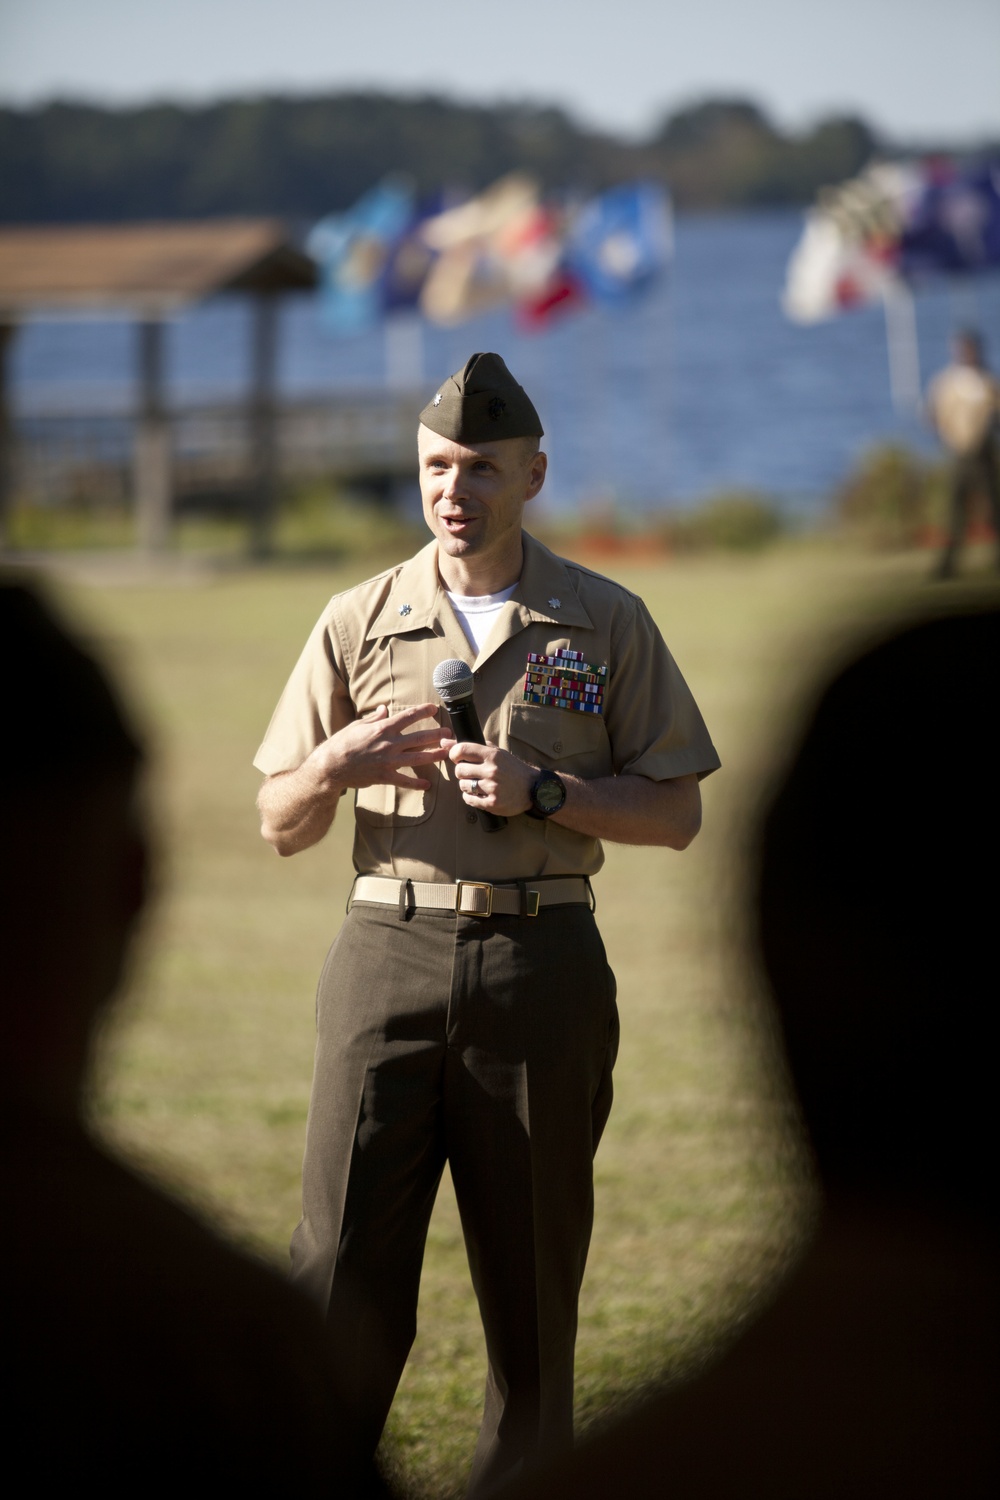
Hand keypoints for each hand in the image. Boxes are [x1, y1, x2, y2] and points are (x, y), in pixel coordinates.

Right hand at [319, 704, 452, 790]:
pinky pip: (405, 781)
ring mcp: (388, 761)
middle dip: (437, 735)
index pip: (408, 716)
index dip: (423, 711)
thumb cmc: (342, 743)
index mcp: (383, 728)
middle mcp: (389, 743)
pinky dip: (416, 784)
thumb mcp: (357, 726)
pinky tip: (427, 785)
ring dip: (435, 755)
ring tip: (447, 754)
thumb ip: (374, 718)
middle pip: (420, 738)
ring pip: (418, 758)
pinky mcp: (385, 776)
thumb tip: (385, 709)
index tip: (434, 708)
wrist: (331, 766)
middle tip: (450, 734)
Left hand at [448, 740, 536, 816]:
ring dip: (467, 785)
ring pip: (463, 785)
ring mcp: (492, 788)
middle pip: (459, 770)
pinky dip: (470, 797)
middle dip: (462, 772)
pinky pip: (469, 799)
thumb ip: (471, 746)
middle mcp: (492, 770)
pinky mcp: (492, 803)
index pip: (461, 750)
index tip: (457, 758)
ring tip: (477, 784)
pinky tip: (479, 794)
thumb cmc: (511, 768)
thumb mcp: (496, 752)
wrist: (532, 788)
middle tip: (470, 773)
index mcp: (493, 755)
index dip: (454, 754)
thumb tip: (444, 742)